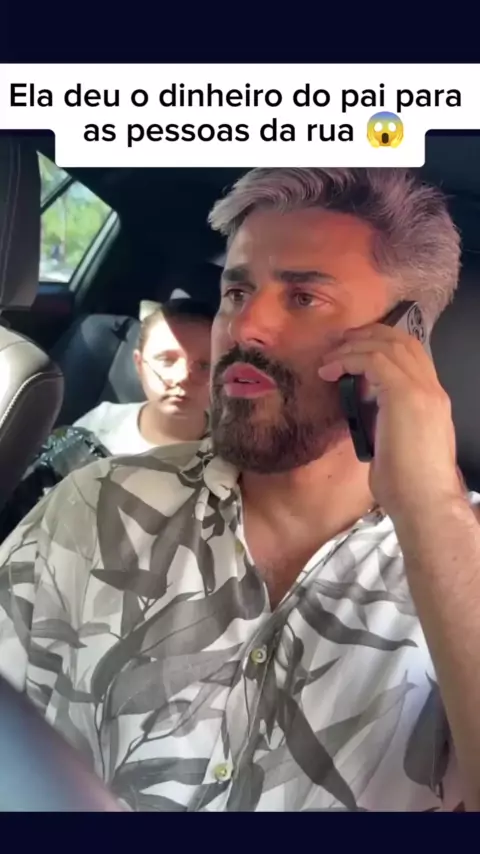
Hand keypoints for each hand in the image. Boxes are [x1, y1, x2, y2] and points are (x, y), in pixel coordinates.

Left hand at [318, 322, 463, 519]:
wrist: (425, 503)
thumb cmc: (408, 486)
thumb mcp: (397, 443)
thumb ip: (387, 420)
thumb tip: (363, 412)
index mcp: (433, 399)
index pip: (412, 355)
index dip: (382, 345)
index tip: (354, 351)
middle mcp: (432, 389)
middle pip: (402, 340)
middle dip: (367, 335)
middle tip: (339, 343)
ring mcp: (422, 390)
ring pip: (387, 345)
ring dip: (353, 347)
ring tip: (329, 359)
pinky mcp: (405, 395)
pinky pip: (373, 361)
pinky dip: (348, 360)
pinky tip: (330, 371)